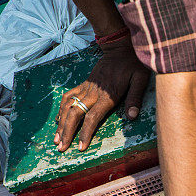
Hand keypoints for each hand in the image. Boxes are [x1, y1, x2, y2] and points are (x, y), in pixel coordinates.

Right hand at [54, 34, 149, 151]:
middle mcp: (93, 93)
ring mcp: (87, 88)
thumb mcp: (140, 80)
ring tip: (56, 138)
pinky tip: (58, 119)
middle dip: (66, 132)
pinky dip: (61, 108)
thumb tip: (132, 117)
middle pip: (75, 114)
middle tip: (60, 147)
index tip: (80, 147)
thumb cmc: (133, 65)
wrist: (120, 47)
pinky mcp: (84, 84)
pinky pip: (68, 96)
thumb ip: (135, 98)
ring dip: (60, 123)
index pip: (92, 118)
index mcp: (107, 96)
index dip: (85, 133)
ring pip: (68, 106)